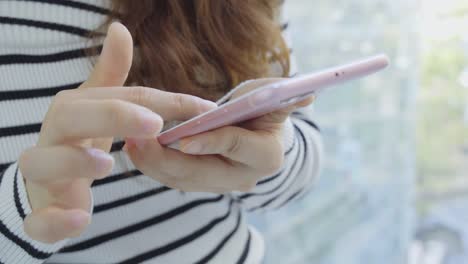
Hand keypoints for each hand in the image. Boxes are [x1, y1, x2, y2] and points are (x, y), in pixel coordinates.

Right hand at [18, 23, 214, 242]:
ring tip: (108, 163)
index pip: (119, 98)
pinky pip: (39, 217)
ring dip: (74, 161)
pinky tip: (81, 218)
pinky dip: (56, 219)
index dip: (161, 101)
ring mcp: (43, 175)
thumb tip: (121, 29)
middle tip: (154, 123)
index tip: (203, 109)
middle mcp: (53, 137)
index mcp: (73, 110)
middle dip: (111, 117)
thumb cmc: (77, 142)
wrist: (45, 186)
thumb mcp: (97, 106)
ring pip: (42, 162)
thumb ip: (112, 74)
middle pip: (70, 118)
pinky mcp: (41, 211)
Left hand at [124, 78, 313, 192]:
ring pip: (184, 180)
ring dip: (154, 164)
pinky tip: (135, 150)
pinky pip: (176, 180)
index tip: (182, 138)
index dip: (211, 142)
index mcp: (267, 155)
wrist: (256, 131)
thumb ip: (284, 95)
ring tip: (130, 144)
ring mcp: (222, 184)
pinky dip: (155, 167)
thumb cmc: (264, 108)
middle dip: (168, 158)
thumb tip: (307, 95)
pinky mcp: (203, 184)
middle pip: (203, 172)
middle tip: (139, 139)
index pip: (237, 147)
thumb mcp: (272, 97)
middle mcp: (245, 177)